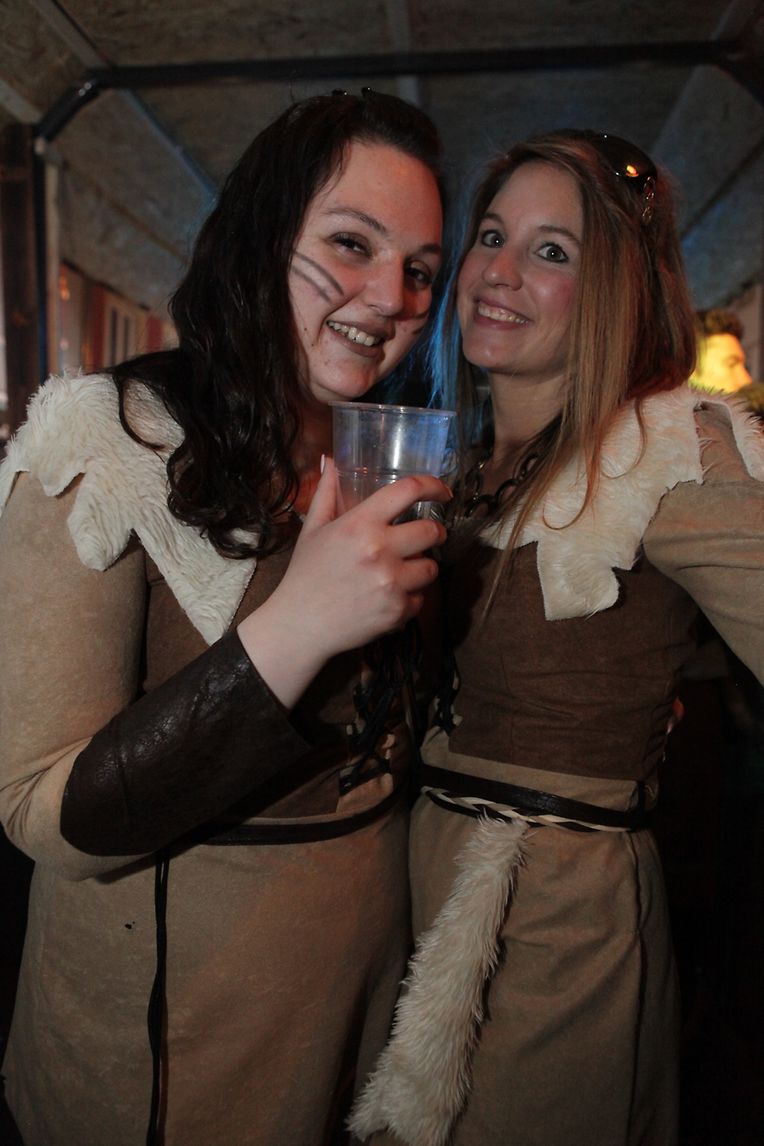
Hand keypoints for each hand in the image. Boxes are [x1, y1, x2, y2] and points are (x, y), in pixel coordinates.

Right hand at [237, 459, 449, 706]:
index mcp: (360, 524)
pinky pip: (421, 598)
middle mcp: (380, 550)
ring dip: (421, 568)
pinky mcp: (398, 611)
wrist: (299, 625)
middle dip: (434, 533)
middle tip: (425, 538)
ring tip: (401, 571)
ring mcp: (391, 582)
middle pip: (433, 531)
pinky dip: (409, 598)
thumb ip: (327, 492)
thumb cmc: (306, 574)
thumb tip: (331, 460)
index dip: (433, 485)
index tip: (443, 490)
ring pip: (432, 568)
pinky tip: (388, 597)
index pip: (409, 491)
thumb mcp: (313, 529)